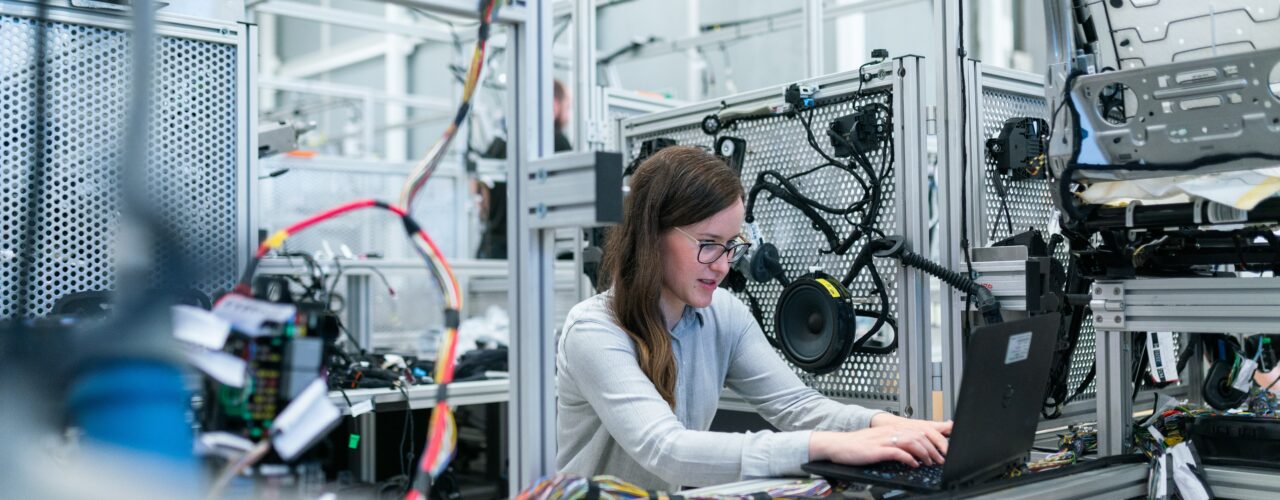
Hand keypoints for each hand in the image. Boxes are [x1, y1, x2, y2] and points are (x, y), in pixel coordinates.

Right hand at [809, 423, 946, 467]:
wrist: (838, 445)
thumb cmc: (857, 445)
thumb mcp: (880, 440)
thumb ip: (896, 442)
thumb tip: (912, 451)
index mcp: (892, 428)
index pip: (919, 430)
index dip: (934, 440)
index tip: (942, 450)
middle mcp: (890, 431)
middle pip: (919, 435)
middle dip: (933, 448)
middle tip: (939, 459)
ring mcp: (884, 440)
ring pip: (912, 442)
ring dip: (924, 453)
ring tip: (929, 462)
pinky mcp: (878, 450)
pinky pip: (898, 452)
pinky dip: (909, 459)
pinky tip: (914, 464)